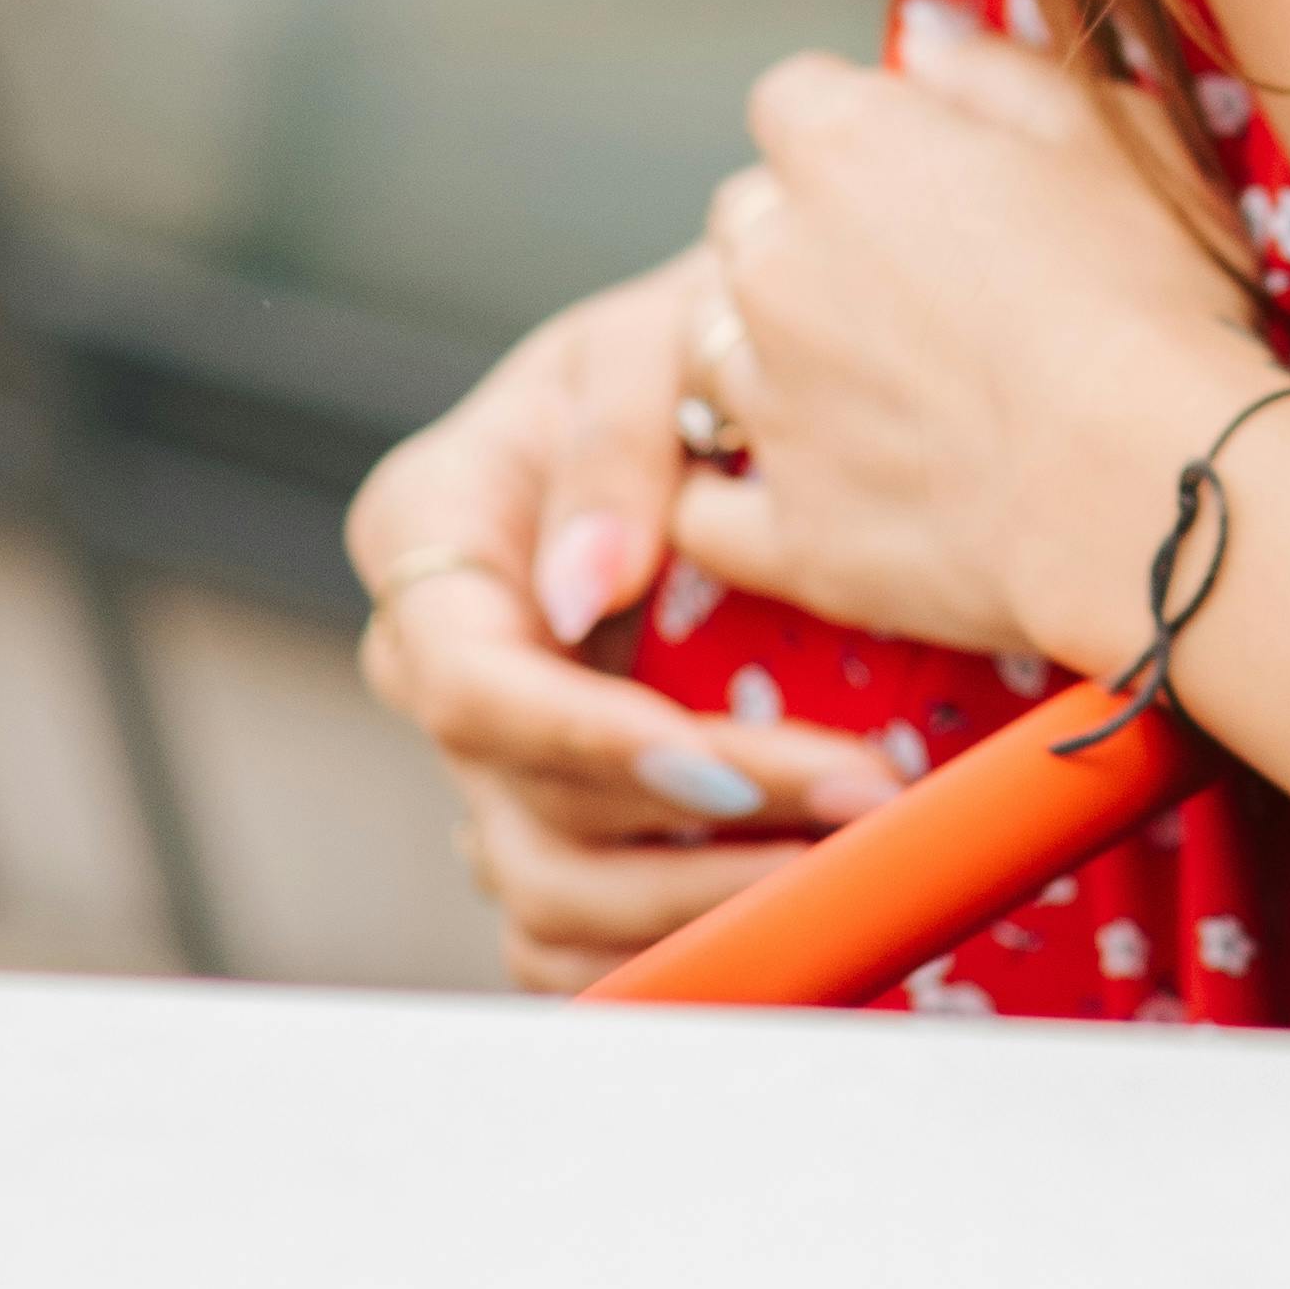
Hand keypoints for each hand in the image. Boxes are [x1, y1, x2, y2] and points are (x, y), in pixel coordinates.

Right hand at [349, 254, 899, 995]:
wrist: (727, 374)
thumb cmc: (687, 341)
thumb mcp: (651, 339)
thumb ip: (612, 444)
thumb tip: (583, 590)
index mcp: (427, 539)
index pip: (472, 686)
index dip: (591, 743)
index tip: (724, 762)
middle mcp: (440, 660)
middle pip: (530, 813)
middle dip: (700, 830)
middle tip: (862, 801)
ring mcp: (490, 751)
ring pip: (554, 897)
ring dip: (707, 903)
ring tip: (852, 866)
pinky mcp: (551, 806)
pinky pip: (572, 937)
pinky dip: (669, 949)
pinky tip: (787, 924)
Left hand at [670, 8, 1269, 674]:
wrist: (1159, 488)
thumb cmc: (1155, 297)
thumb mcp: (1112, 137)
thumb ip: (995, 70)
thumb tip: (920, 35)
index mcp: (846, 148)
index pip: (793, 102)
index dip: (857, 135)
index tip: (924, 174)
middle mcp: (776, 263)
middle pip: (745, 222)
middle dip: (807, 240)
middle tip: (917, 286)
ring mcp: (771, 403)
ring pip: (713, 353)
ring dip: (770, 358)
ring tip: (882, 390)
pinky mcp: (790, 532)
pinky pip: (703, 509)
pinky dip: (736, 496)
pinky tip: (802, 490)